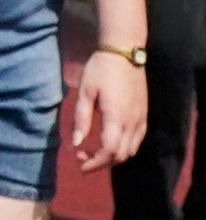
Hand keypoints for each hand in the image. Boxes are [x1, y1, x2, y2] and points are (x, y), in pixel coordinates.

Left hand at [72, 45, 151, 171]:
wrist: (124, 53)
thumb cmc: (101, 70)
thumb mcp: (85, 93)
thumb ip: (81, 119)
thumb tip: (76, 144)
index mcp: (117, 117)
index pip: (110, 151)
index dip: (95, 163)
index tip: (79, 166)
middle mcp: (133, 121)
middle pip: (122, 155)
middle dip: (101, 163)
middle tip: (82, 159)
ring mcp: (141, 118)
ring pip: (131, 150)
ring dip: (113, 157)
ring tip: (93, 153)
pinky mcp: (144, 114)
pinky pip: (137, 140)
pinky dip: (124, 148)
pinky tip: (109, 143)